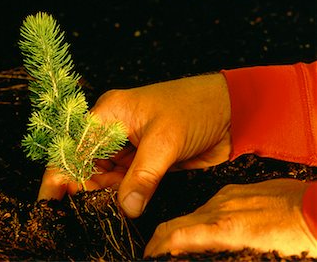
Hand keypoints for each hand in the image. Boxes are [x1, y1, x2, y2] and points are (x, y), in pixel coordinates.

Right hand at [38, 73, 231, 217]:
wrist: (231, 111)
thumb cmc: (195, 107)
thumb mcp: (165, 140)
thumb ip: (143, 176)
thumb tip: (125, 207)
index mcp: (109, 113)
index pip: (74, 145)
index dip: (59, 173)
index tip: (49, 201)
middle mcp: (114, 129)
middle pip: (85, 163)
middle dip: (80, 189)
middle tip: (75, 216)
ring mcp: (130, 146)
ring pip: (105, 176)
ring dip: (101, 196)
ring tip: (95, 216)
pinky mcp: (145, 160)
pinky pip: (125, 182)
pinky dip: (121, 196)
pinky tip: (117, 209)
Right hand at [144, 179, 316, 257]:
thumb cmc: (298, 241)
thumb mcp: (257, 258)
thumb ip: (222, 255)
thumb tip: (198, 254)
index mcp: (224, 230)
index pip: (174, 237)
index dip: (155, 248)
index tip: (149, 256)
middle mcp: (221, 209)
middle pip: (176, 223)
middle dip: (160, 241)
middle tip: (158, 254)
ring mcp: (228, 197)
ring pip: (192, 214)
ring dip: (182, 231)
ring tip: (185, 246)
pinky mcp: (238, 191)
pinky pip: (211, 206)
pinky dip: (202, 220)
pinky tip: (212, 229)